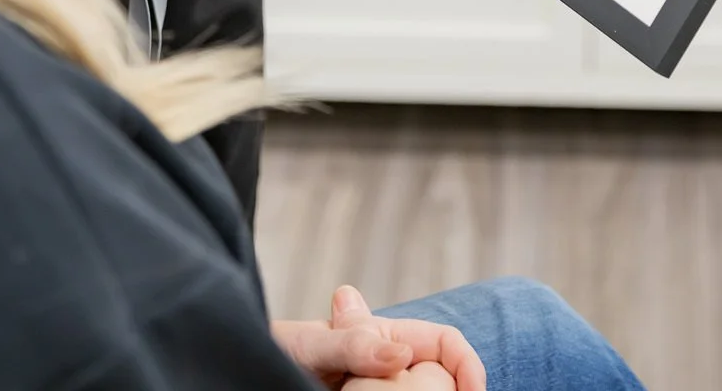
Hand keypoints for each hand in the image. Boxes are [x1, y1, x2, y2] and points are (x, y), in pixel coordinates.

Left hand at [274, 284, 483, 388]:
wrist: (254, 369)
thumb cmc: (280, 353)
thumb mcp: (313, 346)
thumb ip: (353, 342)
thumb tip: (401, 352)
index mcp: (388, 336)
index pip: (446, 342)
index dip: (467, 365)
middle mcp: (392, 363)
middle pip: (443, 378)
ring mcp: (384, 388)